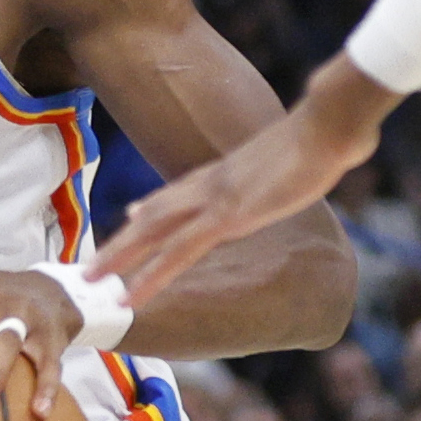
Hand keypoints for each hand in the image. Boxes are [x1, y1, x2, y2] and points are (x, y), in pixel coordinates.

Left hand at [88, 54, 393, 306]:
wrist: (330, 124)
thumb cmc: (326, 137)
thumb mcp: (297, 159)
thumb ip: (285, 167)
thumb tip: (295, 167)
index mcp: (226, 172)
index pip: (178, 192)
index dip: (152, 206)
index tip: (131, 216)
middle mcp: (210, 184)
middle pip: (153, 214)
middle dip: (122, 241)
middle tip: (93, 264)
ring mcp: (213, 199)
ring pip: (150, 233)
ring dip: (118, 258)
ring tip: (90, 280)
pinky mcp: (225, 216)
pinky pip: (176, 252)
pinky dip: (149, 276)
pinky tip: (132, 296)